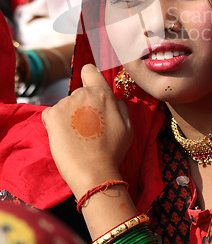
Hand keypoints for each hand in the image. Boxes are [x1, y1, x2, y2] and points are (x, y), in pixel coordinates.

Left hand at [42, 64, 132, 196]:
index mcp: (103, 93)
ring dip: (69, 117)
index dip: (89, 78)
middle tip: (88, 128)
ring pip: (65, 106)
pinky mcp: (52, 116)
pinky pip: (50, 115)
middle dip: (82, 106)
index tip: (89, 88)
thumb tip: (112, 98)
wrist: (94, 173)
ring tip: (77, 137)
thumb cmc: (113, 151)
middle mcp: (83, 94)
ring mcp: (66, 104)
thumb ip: (120, 106)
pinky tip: (64, 137)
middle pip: (79, 93)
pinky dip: (54, 124)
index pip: (89, 70)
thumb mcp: (128, 126)